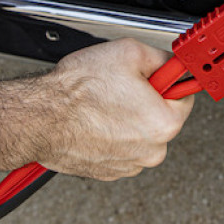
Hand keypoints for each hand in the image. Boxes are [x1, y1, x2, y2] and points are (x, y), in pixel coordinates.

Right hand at [37, 39, 193, 180]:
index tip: (158, 77)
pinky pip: (121, 146)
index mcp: (164, 123)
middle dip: (147, 99)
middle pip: (162, 116)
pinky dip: (112, 133)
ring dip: (128, 117)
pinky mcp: (109, 171)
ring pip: (140, 132)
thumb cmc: (78, 91)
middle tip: (123, 86)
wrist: (39, 118)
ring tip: (104, 103)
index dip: (168, 80)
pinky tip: (95, 119)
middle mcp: (152, 151)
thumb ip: (161, 58)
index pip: (184, 95)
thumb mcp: (130, 52)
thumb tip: (170, 63)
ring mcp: (129, 164)